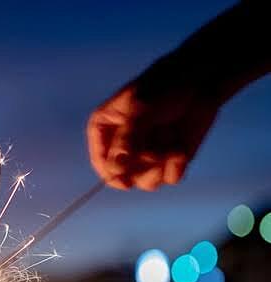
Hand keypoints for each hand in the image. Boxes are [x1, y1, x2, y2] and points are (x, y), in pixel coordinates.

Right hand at [87, 55, 220, 190]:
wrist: (199, 79)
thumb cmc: (163, 86)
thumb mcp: (140, 109)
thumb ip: (127, 139)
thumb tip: (115, 168)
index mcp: (104, 130)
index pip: (101, 162)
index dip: (112, 174)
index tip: (125, 181)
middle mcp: (121, 147)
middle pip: (124, 176)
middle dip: (143, 168)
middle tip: (157, 155)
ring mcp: (145, 157)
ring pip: (147, 181)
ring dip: (161, 165)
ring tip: (171, 144)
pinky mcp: (168, 162)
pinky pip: (168, 178)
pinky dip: (176, 166)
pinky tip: (180, 150)